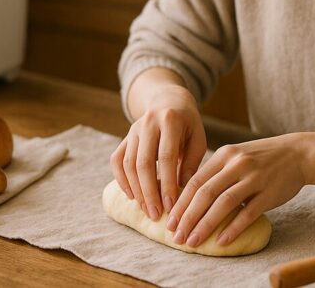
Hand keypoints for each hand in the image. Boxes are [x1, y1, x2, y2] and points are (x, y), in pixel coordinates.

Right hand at [110, 84, 205, 222]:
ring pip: (129, 164)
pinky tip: (131, 196)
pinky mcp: (125, 138)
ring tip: (147, 210)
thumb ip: (192, 163)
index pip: (167, 156)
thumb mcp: (198, 138)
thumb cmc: (188, 124)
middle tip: (156, 214)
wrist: (168, 101)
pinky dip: (121, 180)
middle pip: (144, 162)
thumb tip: (184, 193)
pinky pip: (117, 161)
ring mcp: (133, 130)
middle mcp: (148, 123)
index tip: (172, 206)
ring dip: (136, 190)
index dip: (168, 182)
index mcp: (170, 120)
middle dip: (149, 192)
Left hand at [166, 133, 309, 247]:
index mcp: (225, 154)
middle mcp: (237, 164)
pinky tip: (221, 241)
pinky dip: (232, 228)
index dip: (180, 203)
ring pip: (223, 204)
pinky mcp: (269, 192)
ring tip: (193, 241)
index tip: (168, 221)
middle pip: (205, 193)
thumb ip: (217, 172)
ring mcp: (254, 178)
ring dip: (205, 225)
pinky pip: (247, 213)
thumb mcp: (237, 156)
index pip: (195, 180)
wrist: (299, 153)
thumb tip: (191, 198)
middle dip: (187, 217)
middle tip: (175, 236)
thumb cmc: (263, 158)